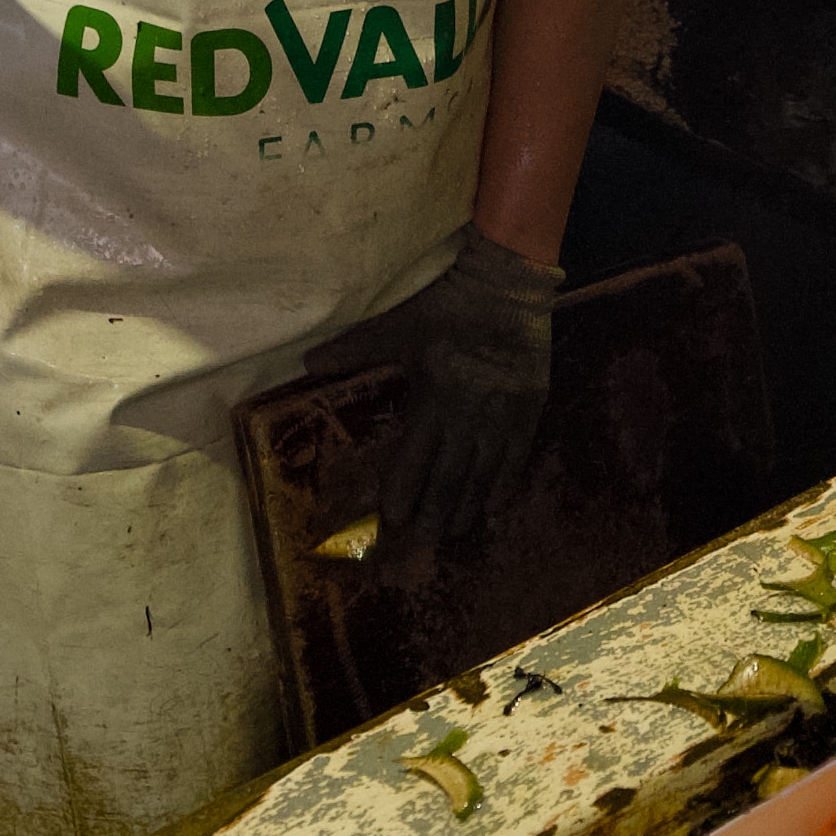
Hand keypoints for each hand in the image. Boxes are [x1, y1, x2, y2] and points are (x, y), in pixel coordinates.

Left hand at [303, 227, 559, 542]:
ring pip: (482, 475)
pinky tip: (493, 508)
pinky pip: (515, 459)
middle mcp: (469, 415)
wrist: (509, 288)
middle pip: (449, 478)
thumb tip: (307, 364)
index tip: (393, 520)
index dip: (404, 491)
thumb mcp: (399, 325)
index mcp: (435, 397)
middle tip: (419, 546)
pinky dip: (503, 486)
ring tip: (452, 533)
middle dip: (432, 516)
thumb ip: (356, 348)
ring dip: (466, 507)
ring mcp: (502, 417)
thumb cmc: (449, 307)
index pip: (415, 458)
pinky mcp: (528, 411)